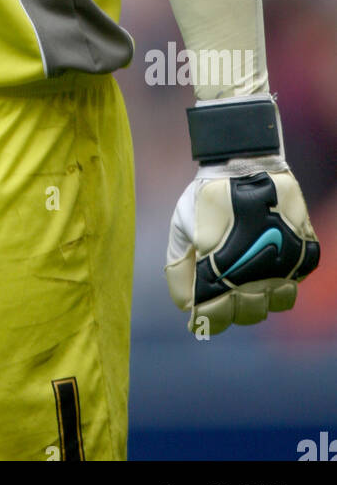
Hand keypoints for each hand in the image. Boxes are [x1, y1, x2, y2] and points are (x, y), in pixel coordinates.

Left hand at [166, 160, 319, 336]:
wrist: (245, 163)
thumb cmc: (207, 196)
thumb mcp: (181, 228)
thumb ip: (180, 269)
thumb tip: (186, 305)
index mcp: (222, 275)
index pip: (215, 319)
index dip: (206, 321)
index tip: (200, 318)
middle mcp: (257, 278)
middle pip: (247, 315)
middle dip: (232, 309)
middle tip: (224, 290)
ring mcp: (284, 267)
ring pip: (274, 303)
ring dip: (260, 296)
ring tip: (247, 278)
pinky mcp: (303, 255)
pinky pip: (294, 281)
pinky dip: (281, 278)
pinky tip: (267, 261)